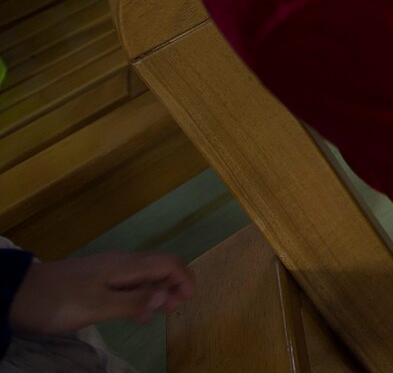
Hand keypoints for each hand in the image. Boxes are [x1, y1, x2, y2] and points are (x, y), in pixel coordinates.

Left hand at [10, 252, 193, 334]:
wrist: (18, 295)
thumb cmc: (60, 301)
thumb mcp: (98, 306)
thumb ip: (134, 301)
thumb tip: (168, 294)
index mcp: (125, 266)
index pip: (168, 263)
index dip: (184, 279)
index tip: (187, 302)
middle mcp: (121, 263)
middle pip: (159, 266)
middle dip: (174, 285)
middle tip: (175, 311)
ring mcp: (107, 270)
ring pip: (144, 276)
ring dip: (158, 291)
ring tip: (159, 315)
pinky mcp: (96, 280)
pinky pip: (128, 283)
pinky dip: (139, 296)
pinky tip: (135, 314)